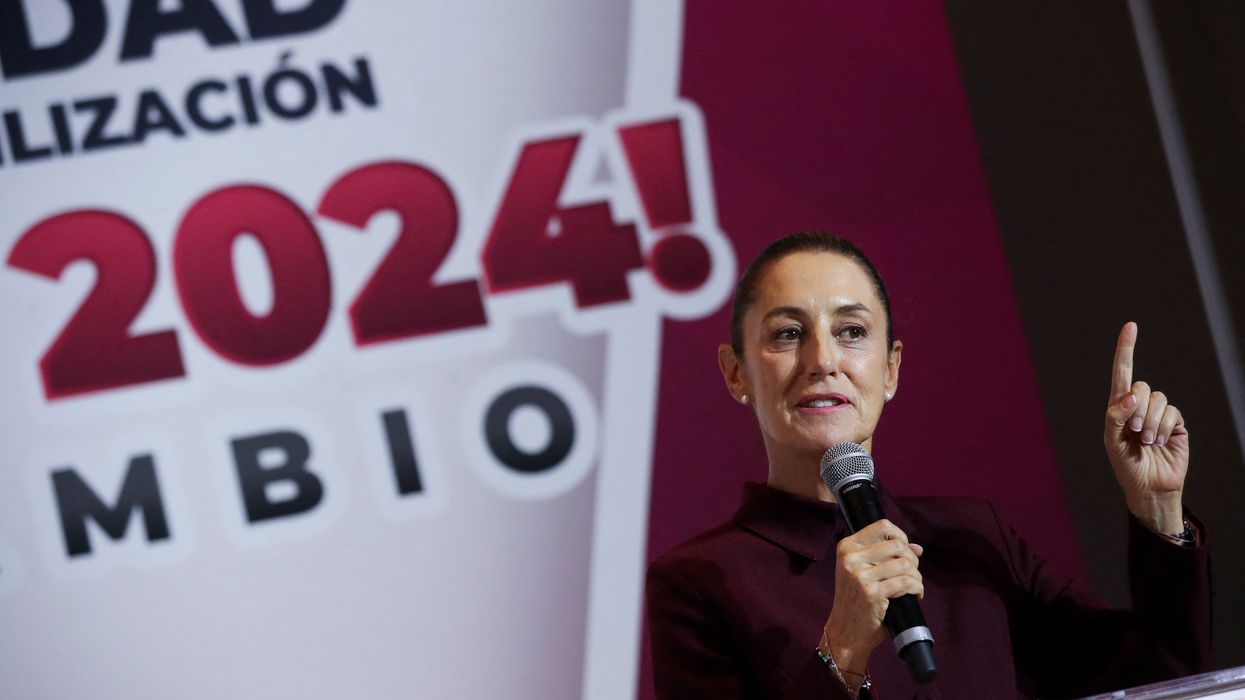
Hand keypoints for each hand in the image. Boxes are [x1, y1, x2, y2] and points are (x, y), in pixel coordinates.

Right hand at [823, 519, 923, 674]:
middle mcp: (851, 558)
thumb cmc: (856, 601)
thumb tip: (917, 547)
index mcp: (846, 547)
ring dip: (916, 577)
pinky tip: (915, 595)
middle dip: (912, 560)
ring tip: (913, 587)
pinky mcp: (872, 593)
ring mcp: (860, 575)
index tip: (905, 552)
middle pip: (897, 545)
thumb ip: (886, 556)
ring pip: (905, 565)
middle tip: (911, 574)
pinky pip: (906, 583)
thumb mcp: (863, 572)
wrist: (846, 632)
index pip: (882, 526)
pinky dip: (917, 589)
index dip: (901, 536)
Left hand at [1104, 322, 1188, 532]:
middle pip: (1141, 386)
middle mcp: (1139, 406)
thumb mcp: (1112, 440)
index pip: (1122, 372)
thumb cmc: (1125, 465)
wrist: (1149, 486)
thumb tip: (1130, 395)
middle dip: (1137, 409)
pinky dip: (1164, 428)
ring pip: (1158, 399)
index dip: (1126, 349)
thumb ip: (1116, 415)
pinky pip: (1172, 412)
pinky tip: (1160, 442)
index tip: (1131, 326)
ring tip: (1147, 442)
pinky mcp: (1176, 423)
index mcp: (1119, 406)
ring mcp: (1159, 413)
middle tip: (1134, 432)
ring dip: (1150, 422)